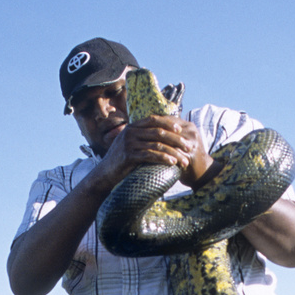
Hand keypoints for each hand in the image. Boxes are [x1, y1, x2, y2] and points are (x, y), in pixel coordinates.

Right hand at [99, 115, 213, 188]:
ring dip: (174, 152)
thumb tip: (161, 137)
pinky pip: (150, 155)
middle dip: (176, 139)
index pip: (153, 119)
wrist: (105, 174)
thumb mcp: (131, 146)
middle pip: (158, 131)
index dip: (168, 123)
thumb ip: (143, 139)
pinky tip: (173, 163)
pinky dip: (163, 158)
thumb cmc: (122, 162)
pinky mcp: (129, 155)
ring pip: (157, 144)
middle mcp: (130, 132)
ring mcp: (129, 143)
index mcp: (132, 127)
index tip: (181, 130)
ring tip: (185, 159)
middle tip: (189, 146)